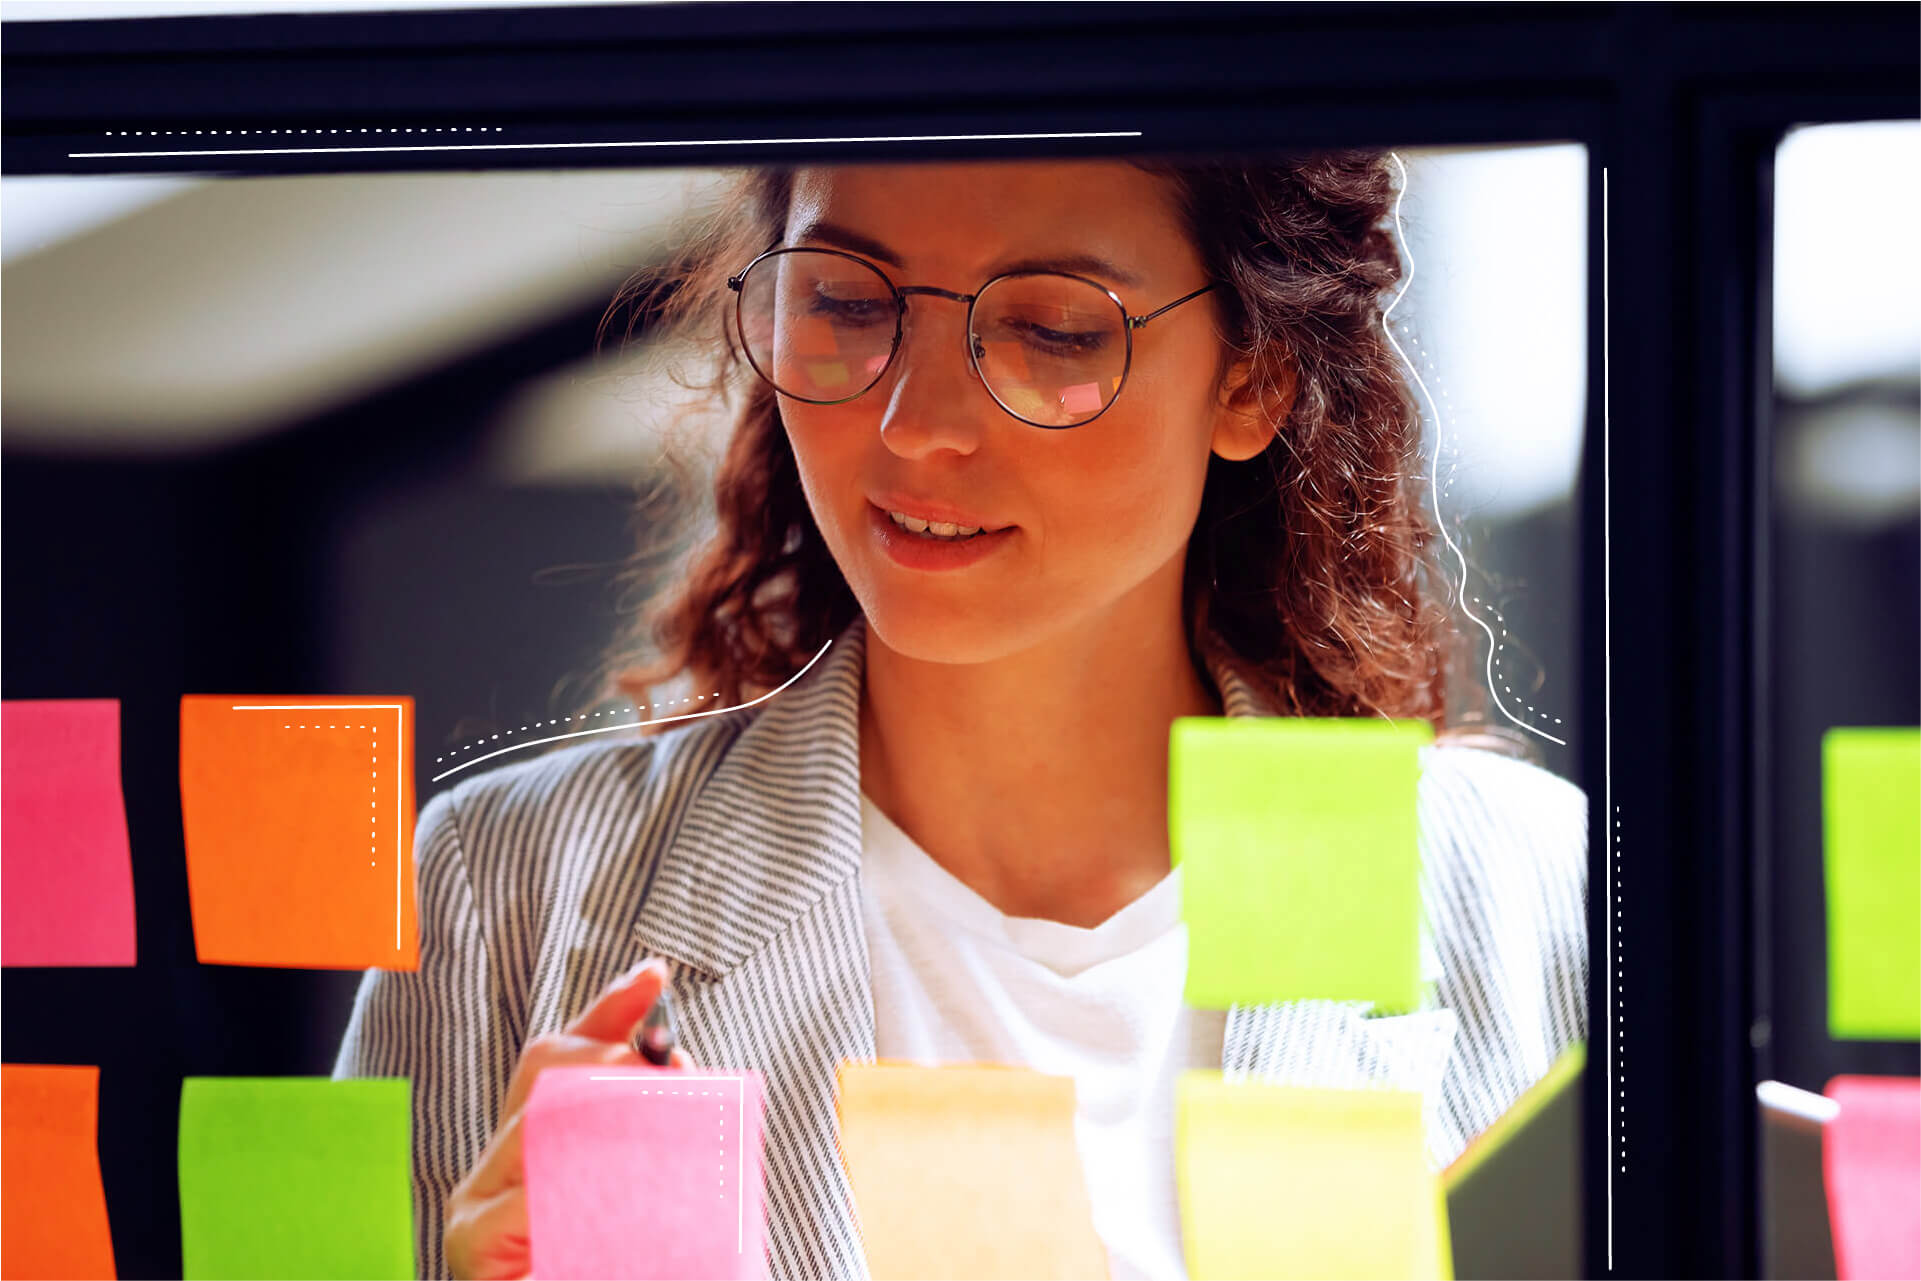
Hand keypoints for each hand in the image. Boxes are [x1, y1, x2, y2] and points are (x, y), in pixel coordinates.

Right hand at [444, 956, 695, 1280]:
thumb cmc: (619, 1261)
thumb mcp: (641, 1194)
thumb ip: (648, 1138)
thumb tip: (680, 1066)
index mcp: (525, 1153)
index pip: (554, 1060)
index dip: (605, 1012)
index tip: (655, 975)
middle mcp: (487, 1175)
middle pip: (548, 1082)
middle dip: (620, 1064)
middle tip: (680, 1070)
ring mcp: (474, 1212)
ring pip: (540, 1130)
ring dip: (611, 1119)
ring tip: (670, 1116)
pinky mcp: (474, 1250)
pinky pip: (525, 1199)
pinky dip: (570, 1188)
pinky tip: (609, 1192)